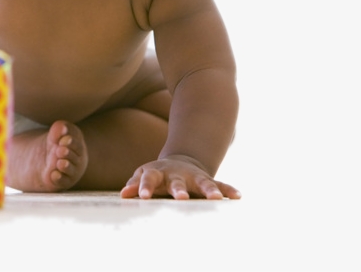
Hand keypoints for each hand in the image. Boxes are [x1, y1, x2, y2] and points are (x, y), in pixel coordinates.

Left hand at [120, 155, 240, 199]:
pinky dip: (228, 190)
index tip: (142, 197)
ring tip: (215, 199)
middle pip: (177, 181)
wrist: (179, 161)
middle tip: (180, 198)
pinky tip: (237, 196)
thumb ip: (135, 184)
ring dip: (208, 190)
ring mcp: (194, 176)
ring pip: (202, 182)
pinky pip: (220, 184)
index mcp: (158, 173)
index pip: (149, 179)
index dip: (145, 187)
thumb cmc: (157, 175)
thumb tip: (123, 195)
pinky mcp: (208, 180)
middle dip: (179, 190)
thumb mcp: (144, 175)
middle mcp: (177, 174)